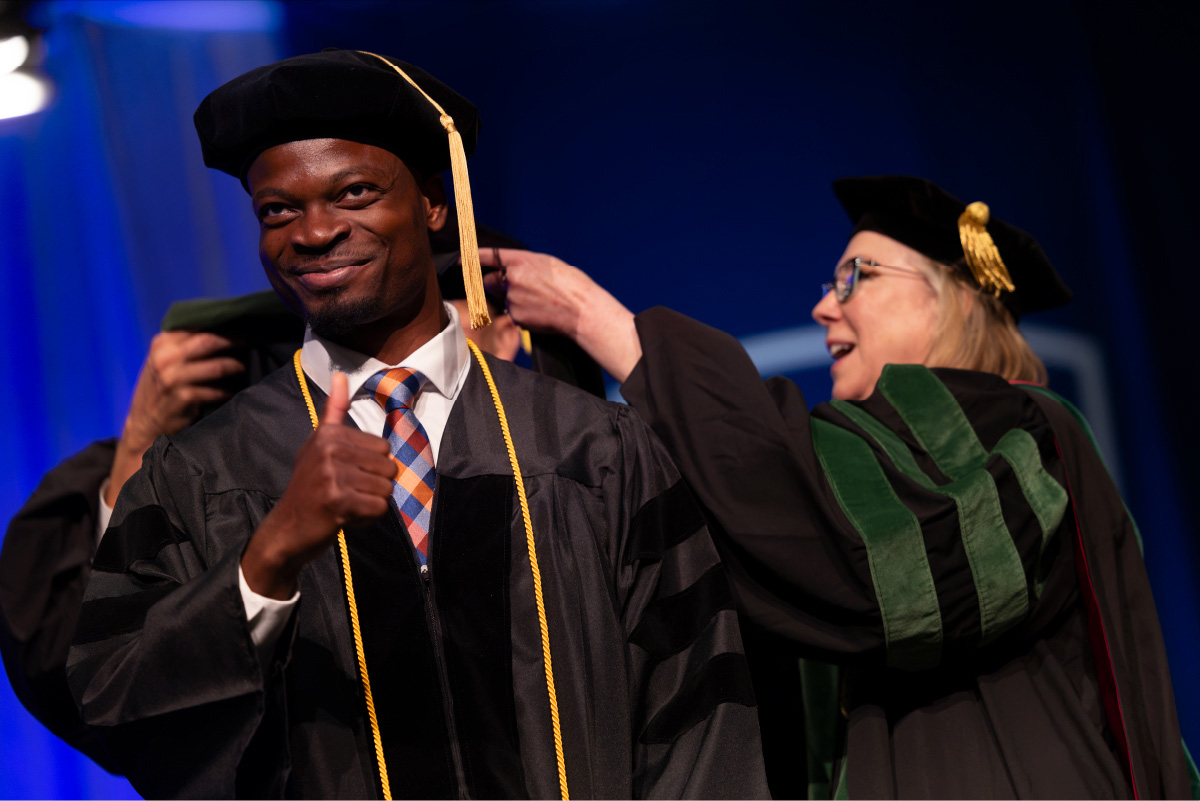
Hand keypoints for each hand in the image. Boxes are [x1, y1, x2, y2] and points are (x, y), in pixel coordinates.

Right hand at [106, 331, 245, 505]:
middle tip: (249, 342)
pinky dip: (227, 392)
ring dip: (235, 367)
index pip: (197, 326)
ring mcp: (173, 379)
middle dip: (233, 340)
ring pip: (217, 367)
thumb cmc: (160, 387)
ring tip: (242, 368)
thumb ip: (185, 345)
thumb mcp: (164, 360)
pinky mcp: (183, 398)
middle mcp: (165, 358)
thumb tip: (222, 330)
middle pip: (208, 341)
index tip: (240, 328)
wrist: (143, 422)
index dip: (222, 326)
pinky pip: (216, 392)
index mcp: (162, 343)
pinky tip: (232, 392)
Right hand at [241, 373, 396, 598]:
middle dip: (374, 486)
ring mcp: (331, 475)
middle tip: (346, 493)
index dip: (371, 467)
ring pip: (386, 490)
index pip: (384, 448)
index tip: (345, 475)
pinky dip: (367, 519)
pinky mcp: (337, 501)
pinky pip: (378, 509)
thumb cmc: (309, 486)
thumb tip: (340, 374)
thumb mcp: (318, 444)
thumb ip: (334, 410)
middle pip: (389, 468)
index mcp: (328, 433)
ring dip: (370, 503)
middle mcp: (329, 449)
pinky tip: (344, 518)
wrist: (286, 528)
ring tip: (345, 505)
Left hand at [480, 248, 642, 381]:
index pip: (491, 256)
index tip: (460, 260)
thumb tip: (508, 274)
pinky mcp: (517, 317)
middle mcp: (514, 278)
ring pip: (504, 300)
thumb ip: (525, 266)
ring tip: (540, 302)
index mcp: (523, 260)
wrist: (582, 311)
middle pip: (491, 281)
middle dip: (498, 285)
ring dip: (514, 300)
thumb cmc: (572, 286)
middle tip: (521, 288)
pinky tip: (541, 312)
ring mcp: (513, 299)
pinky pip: (514, 314)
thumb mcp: (549, 265)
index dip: (472, 257)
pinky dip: (523, 314)